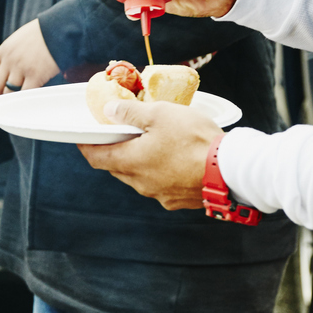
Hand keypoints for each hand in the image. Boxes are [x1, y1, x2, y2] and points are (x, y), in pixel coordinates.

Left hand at [0, 19, 59, 101]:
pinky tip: (21, 106)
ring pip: (8, 92)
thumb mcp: (18, 40)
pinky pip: (24, 94)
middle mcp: (9, 60)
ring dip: (7, 102)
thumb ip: (10, 54)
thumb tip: (6, 71)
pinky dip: (21, 101)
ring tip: (8, 108)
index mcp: (3, 51)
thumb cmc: (41, 34)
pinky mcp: (35, 76)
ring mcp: (21, 69)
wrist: (57, 29)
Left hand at [78, 98, 222, 208]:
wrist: (230, 170)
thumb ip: (131, 113)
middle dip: (114, 152)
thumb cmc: (194, 139)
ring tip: (149, 144)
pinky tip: (172, 160)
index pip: (97, 158)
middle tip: (118, 136)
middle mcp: (142, 184)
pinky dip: (159, 172)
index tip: (82, 139)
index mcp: (131, 162)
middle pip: (118, 168)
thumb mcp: (160, 114)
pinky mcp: (179, 201)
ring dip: (139, 163)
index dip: (86, 147)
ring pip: (140, 178)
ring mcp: (161, 195)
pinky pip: (161, 185)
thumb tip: (109, 112)